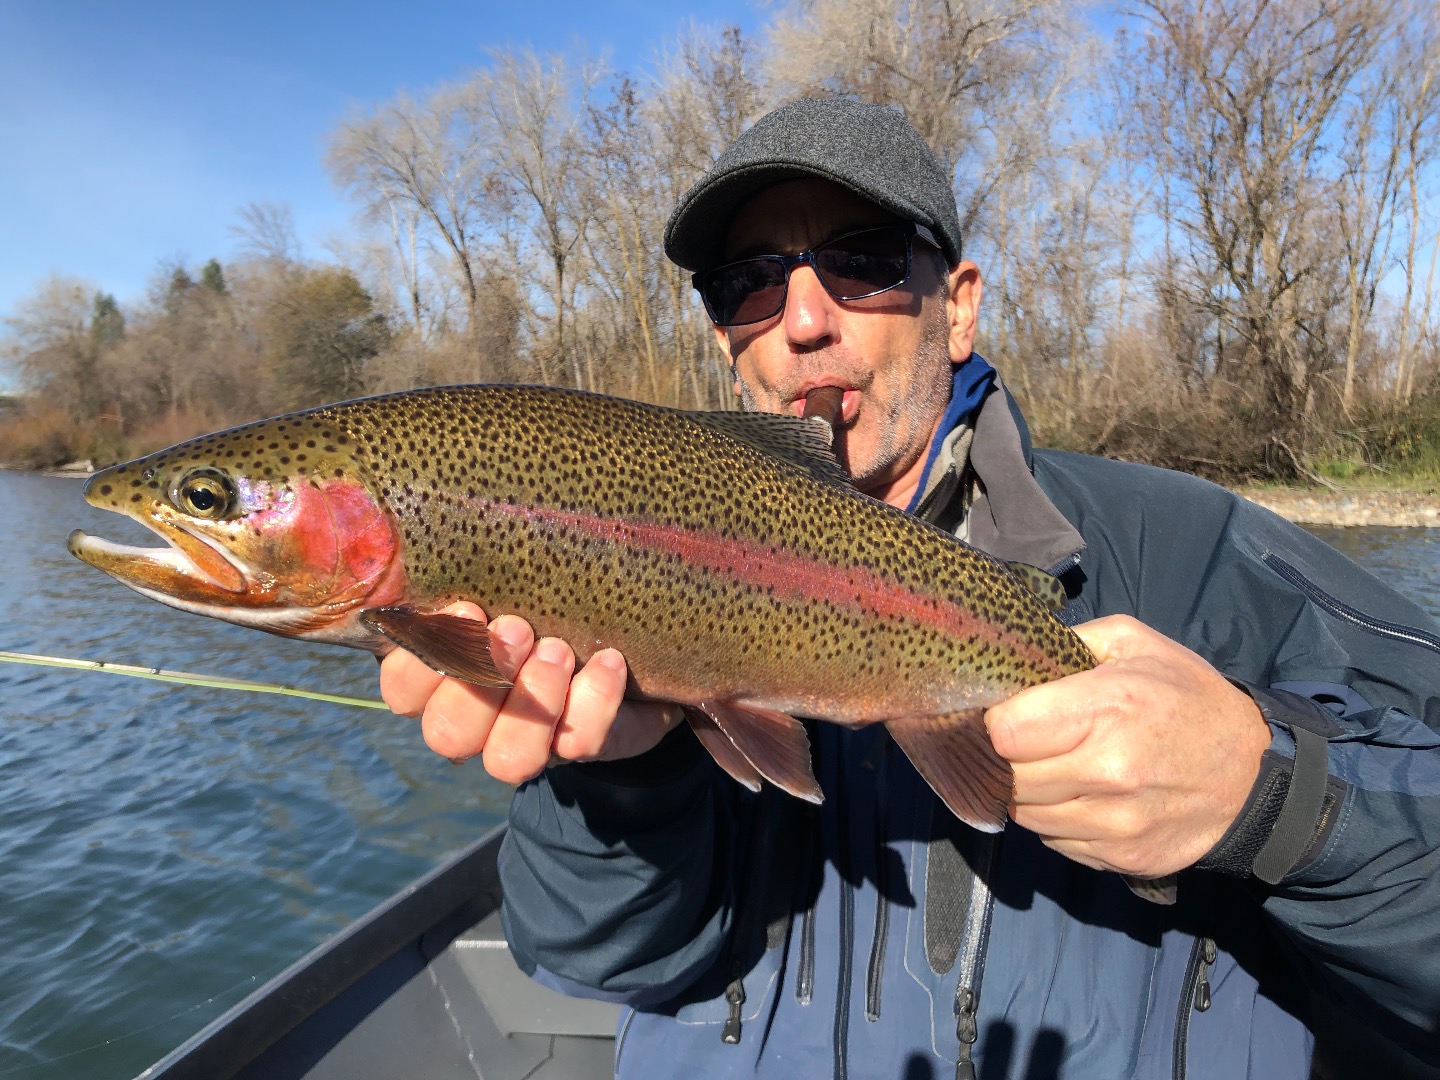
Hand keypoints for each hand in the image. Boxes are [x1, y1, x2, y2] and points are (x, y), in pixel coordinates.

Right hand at [378, 602, 680, 785]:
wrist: (627, 638)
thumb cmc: (545, 600)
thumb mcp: (507, 585)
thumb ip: (476, 583)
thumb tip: (451, 568)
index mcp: (441, 679)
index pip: (402, 690)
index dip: (424, 660)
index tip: (468, 609)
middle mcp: (475, 722)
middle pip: (448, 733)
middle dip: (483, 677)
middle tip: (519, 628)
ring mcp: (526, 744)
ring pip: (508, 759)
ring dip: (533, 701)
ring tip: (559, 650)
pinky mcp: (578, 749)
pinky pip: (578, 745)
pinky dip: (595, 698)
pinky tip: (608, 660)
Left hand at [984, 614, 1270, 878]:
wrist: (1255, 775)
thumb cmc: (1187, 698)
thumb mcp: (1134, 644)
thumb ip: (1067, 644)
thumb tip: (1008, 657)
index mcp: (1108, 707)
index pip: (1004, 732)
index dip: (993, 722)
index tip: (1003, 714)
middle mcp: (1109, 771)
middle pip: (1009, 778)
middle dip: (1006, 760)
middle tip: (1025, 743)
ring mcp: (1116, 823)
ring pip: (1026, 816)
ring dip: (1028, 793)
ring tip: (1055, 767)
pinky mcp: (1122, 858)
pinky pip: (1055, 842)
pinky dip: (1056, 822)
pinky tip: (1081, 797)